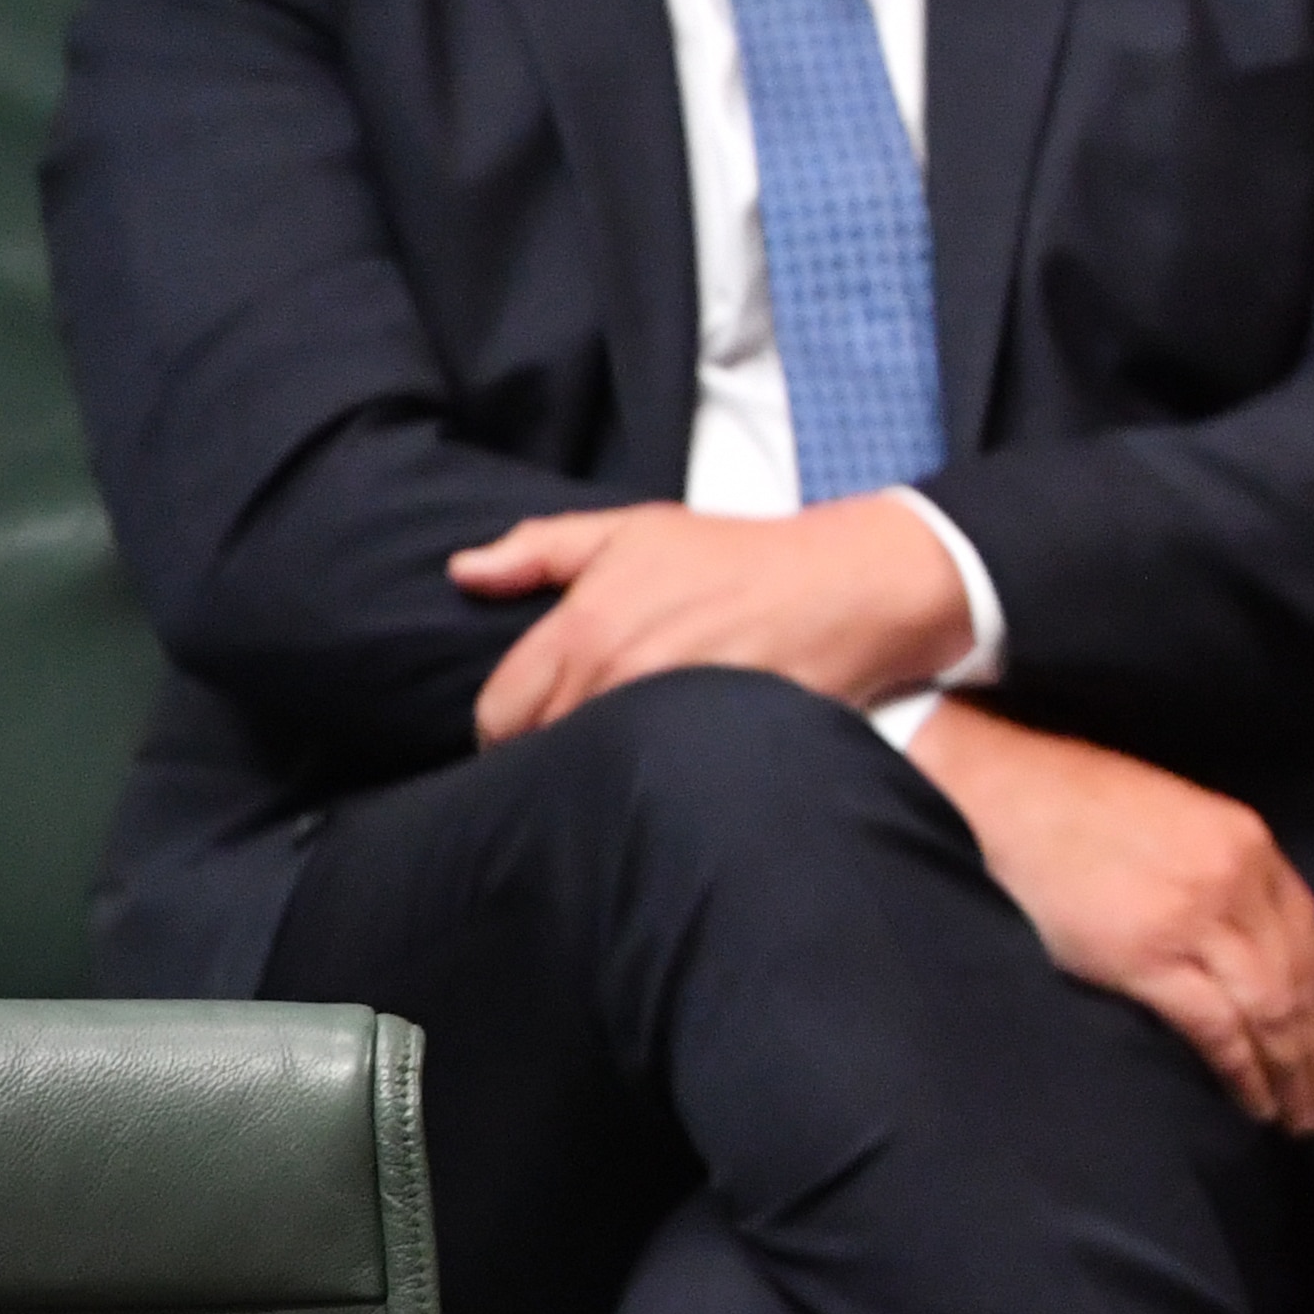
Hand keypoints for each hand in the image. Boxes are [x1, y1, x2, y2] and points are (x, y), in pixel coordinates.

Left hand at [460, 496, 971, 746]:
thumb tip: (465, 570)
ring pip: (590, 773)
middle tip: (577, 742)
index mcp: (586, 624)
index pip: (499, 712)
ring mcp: (667, 713)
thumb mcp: (637, 530)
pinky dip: (648, 782)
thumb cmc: (741, 557)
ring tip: (618, 758)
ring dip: (594, 770)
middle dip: (546, 750)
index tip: (529, 729)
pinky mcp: (714, 744)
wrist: (848, 585)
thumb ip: (542, 548)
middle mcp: (618, 671)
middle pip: (539, 751)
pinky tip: (663, 768)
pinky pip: (652, 784)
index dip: (504, 728)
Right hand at [909, 700, 1313, 1135]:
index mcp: (1251, 846)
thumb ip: (1230, 881)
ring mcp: (1195, 919)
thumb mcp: (1184, 824)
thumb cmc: (1087, 807)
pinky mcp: (1147, 956)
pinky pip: (1216, 1026)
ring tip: (1305, 1122)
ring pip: (1271, 1009)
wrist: (1011, 793)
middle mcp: (1238, 882)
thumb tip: (1256, 955)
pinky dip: (1243, 1071)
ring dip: (1294, 1074)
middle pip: (1302, 982)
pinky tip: (1255, 1105)